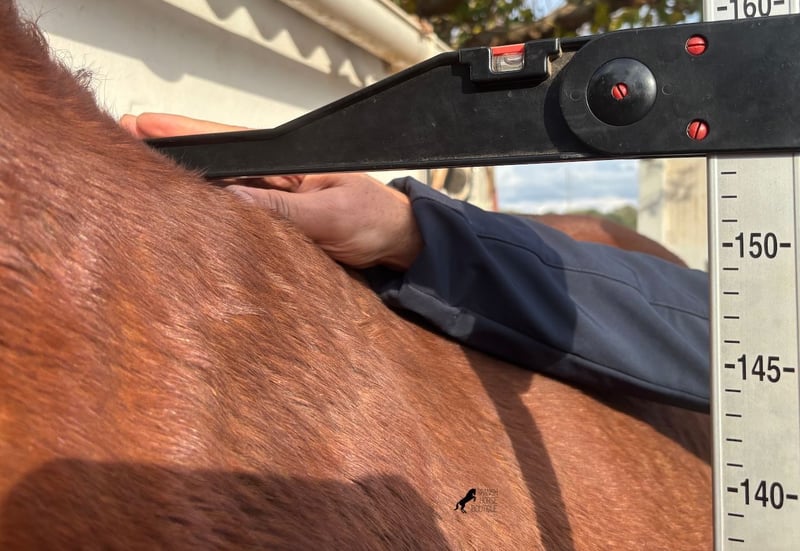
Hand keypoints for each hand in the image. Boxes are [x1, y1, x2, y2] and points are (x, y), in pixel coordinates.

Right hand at [121, 113, 422, 269]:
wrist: (396, 244)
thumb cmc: (373, 218)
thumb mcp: (330, 216)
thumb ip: (283, 212)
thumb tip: (232, 199)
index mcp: (287, 162)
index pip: (227, 141)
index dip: (183, 134)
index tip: (141, 127)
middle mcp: (274, 177)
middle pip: (215, 164)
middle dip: (173, 158)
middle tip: (125, 155)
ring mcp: (272, 200)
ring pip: (220, 192)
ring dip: (187, 190)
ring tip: (143, 188)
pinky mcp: (275, 226)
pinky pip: (235, 219)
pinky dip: (210, 220)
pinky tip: (185, 223)